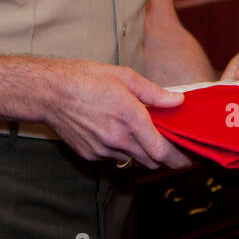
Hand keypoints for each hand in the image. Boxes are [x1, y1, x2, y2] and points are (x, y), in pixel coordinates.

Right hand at [40, 60, 191, 170]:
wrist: (50, 92)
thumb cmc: (86, 78)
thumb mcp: (125, 76)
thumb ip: (154, 93)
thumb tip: (178, 101)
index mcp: (131, 118)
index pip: (162, 151)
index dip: (179, 160)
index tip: (188, 161)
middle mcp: (118, 138)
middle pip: (151, 161)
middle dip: (165, 159)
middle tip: (174, 151)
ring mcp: (103, 150)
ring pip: (132, 159)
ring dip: (142, 152)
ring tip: (143, 136)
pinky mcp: (90, 154)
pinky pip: (114, 157)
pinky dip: (122, 149)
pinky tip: (117, 132)